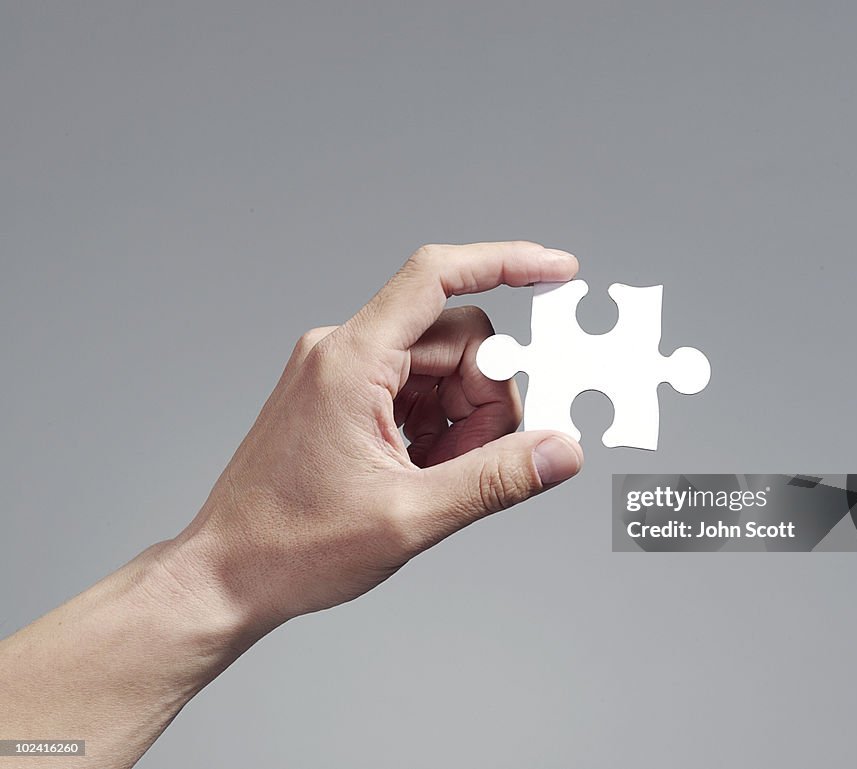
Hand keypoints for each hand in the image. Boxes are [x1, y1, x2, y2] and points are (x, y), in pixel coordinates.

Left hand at [167, 241, 583, 628]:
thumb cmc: (291, 545)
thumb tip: (561, 450)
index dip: (506, 263)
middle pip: (456, 339)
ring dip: (463, 418)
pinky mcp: (342, 395)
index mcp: (351, 361)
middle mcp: (343, 351)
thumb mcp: (409, 516)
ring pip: (441, 367)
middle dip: (488, 395)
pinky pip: (415, 389)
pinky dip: (438, 426)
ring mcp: (340, 372)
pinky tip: (426, 471)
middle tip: (484, 459)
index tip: (557, 270)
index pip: (438, 277)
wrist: (225, 574)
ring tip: (444, 477)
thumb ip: (495, 479)